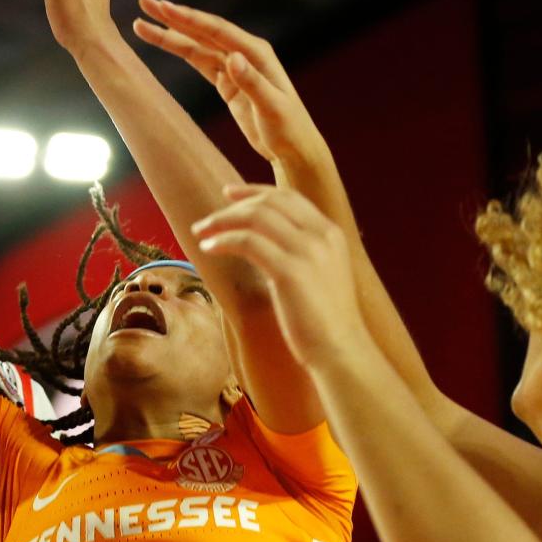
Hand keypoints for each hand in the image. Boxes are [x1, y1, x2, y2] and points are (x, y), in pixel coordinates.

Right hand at [134, 0, 329, 174]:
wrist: (294, 148)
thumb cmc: (288, 128)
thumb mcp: (271, 107)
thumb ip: (251, 82)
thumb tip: (232, 58)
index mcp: (256, 53)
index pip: (217, 30)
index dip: (189, 19)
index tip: (164, 8)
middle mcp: (244, 54)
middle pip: (202, 31)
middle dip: (172, 17)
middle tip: (145, 2)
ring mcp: (235, 67)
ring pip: (196, 46)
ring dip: (170, 34)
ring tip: (142, 24)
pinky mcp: (228, 83)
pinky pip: (199, 62)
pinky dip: (180, 52)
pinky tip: (164, 42)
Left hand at [193, 184, 367, 371]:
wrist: (340, 349)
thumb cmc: (323, 321)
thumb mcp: (317, 275)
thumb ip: (298, 254)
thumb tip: (262, 245)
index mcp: (330, 233)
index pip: (288, 197)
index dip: (255, 191)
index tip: (229, 195)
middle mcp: (321, 235)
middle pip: (269, 202)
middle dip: (233, 206)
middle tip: (206, 220)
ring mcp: (308, 251)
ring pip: (256, 217)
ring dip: (222, 221)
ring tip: (201, 233)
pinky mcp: (291, 271)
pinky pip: (249, 242)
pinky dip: (225, 240)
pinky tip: (209, 249)